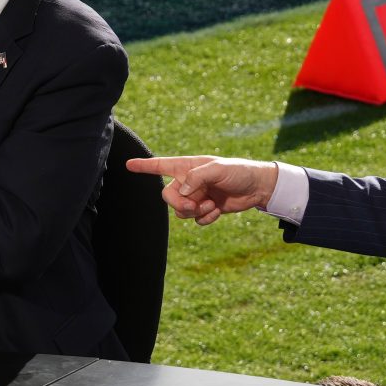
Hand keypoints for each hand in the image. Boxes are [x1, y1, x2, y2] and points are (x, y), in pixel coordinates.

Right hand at [125, 155, 278, 225]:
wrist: (257, 187)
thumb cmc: (238, 171)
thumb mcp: (218, 168)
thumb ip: (197, 177)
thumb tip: (181, 191)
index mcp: (188, 167)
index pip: (161, 166)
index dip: (144, 166)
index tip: (128, 164)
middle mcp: (188, 182)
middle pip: (168, 197)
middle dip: (179, 204)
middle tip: (194, 206)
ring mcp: (196, 197)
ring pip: (180, 212)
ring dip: (195, 212)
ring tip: (212, 205)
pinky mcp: (205, 209)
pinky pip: (196, 220)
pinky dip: (206, 218)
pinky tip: (217, 210)